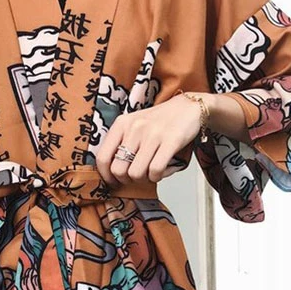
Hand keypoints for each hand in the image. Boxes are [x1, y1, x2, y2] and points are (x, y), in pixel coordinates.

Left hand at [96, 92, 210, 185]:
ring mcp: (152, 134)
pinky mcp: (171, 140)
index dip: (106, 176)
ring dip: (144, 179)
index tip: (113, 182)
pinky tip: (160, 171)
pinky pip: (156, 170)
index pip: (102, 157)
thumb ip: (121, 143)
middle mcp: (134, 128)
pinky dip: (157, 177)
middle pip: (118, 170)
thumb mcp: (134, 125)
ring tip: (150, 173)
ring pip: (136, 173)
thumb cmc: (159, 121)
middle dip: (126, 180)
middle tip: (136, 177)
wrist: (188, 107)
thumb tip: (112, 172)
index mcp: (121, 124)